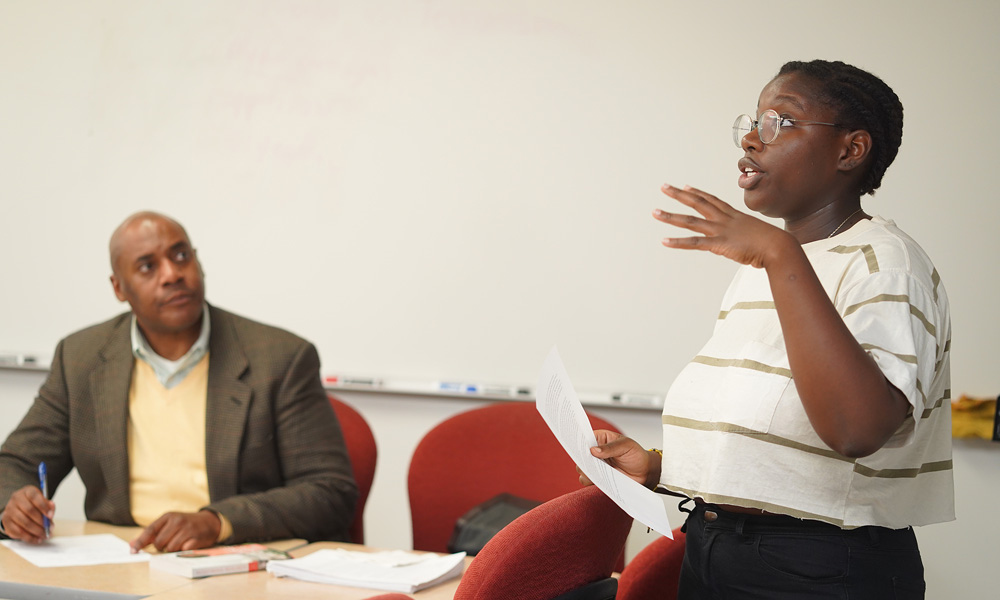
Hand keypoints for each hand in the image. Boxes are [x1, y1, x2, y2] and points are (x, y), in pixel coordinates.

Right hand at [1, 486, 54, 542]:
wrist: (18, 508)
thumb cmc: (33, 504)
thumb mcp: (42, 501)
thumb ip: (48, 505)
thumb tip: (51, 511)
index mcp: (27, 491)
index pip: (34, 496)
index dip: (43, 506)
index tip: (51, 516)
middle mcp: (16, 499)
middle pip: (29, 510)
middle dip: (41, 521)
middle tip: (49, 528)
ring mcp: (9, 510)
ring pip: (23, 522)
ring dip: (36, 531)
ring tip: (45, 535)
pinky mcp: (6, 522)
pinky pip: (17, 532)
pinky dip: (29, 537)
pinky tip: (37, 539)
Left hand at [129, 510, 220, 552]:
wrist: (209, 521)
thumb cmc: (185, 524)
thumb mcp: (169, 523)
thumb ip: (151, 534)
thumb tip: (131, 544)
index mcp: (169, 516)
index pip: (150, 530)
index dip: (140, 542)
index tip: (133, 551)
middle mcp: (178, 521)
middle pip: (159, 543)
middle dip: (162, 547)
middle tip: (169, 542)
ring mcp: (188, 529)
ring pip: (170, 548)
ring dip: (172, 549)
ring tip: (179, 542)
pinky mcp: (196, 538)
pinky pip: (182, 550)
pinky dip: (183, 550)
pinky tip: (187, 544)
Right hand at [582, 430, 660, 488]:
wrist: (644, 472)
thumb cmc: (636, 454)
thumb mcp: (626, 446)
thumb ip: (610, 448)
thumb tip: (593, 450)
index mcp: (600, 438)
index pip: (584, 438)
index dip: (579, 442)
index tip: (580, 448)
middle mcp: (595, 452)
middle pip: (580, 455)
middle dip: (583, 459)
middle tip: (590, 462)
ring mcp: (596, 465)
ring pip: (581, 469)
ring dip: (586, 471)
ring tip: (598, 472)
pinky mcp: (598, 478)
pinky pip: (588, 480)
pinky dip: (591, 481)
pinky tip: (601, 479)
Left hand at [654, 184, 793, 268]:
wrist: (780, 247)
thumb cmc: (775, 245)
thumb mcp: (758, 237)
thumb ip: (747, 239)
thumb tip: (748, 245)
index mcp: (734, 216)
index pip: (712, 200)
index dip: (698, 193)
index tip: (686, 187)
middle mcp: (725, 220)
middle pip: (698, 203)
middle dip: (679, 195)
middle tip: (663, 187)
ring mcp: (721, 230)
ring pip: (690, 221)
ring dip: (671, 216)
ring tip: (654, 212)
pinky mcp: (719, 244)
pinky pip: (694, 242)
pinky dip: (678, 242)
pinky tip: (664, 241)